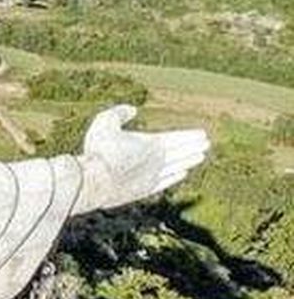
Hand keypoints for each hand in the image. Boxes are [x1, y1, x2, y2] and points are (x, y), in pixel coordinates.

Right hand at [78, 105, 208, 212]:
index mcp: (151, 143)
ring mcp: (152, 176)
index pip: (177, 138)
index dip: (190, 136)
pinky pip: (167, 181)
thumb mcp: (104, 123)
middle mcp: (157, 161)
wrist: (93, 182)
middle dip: (194, 147)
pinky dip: (176, 177)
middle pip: (181, 152)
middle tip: (206, 144)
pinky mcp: (145, 190)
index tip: (203, 135)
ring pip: (177, 166)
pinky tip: (182, 174)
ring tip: (199, 158)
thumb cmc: (98, 151)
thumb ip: (119, 113)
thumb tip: (132, 109)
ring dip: (189, 161)